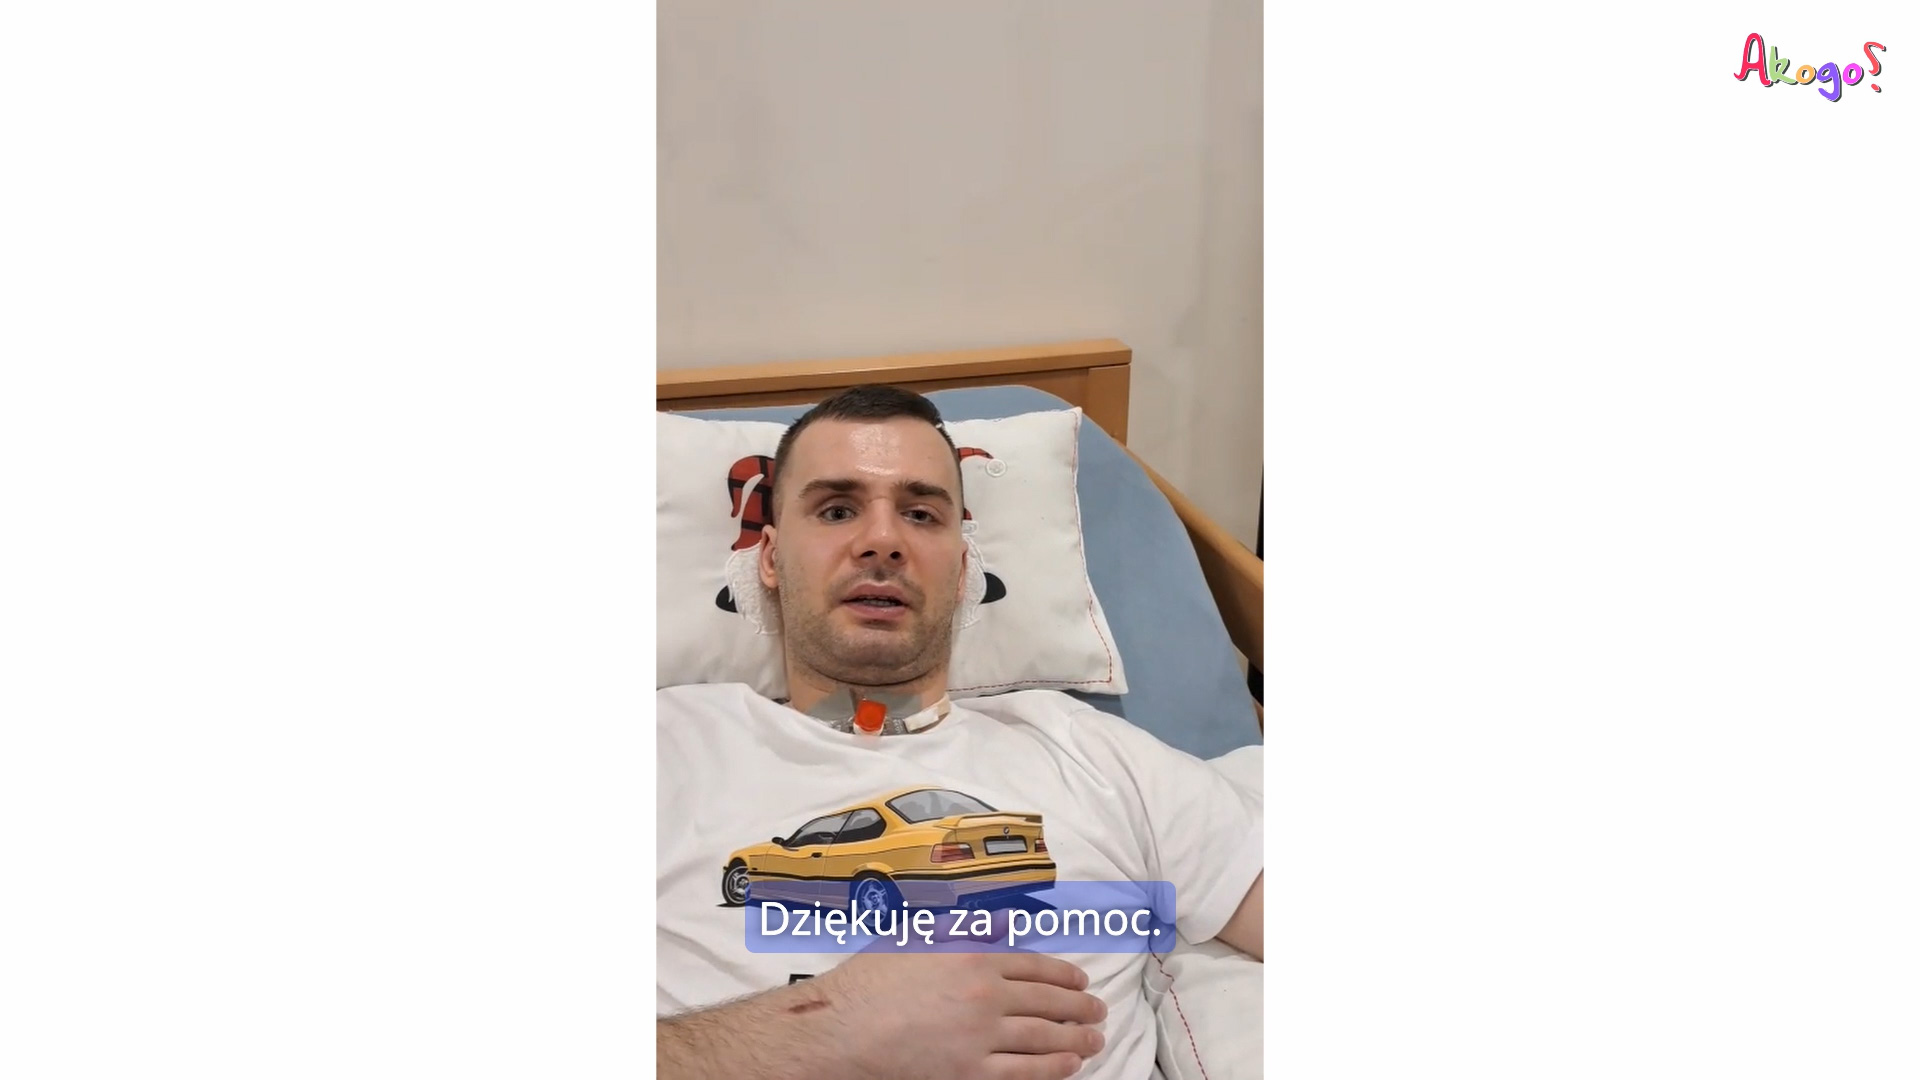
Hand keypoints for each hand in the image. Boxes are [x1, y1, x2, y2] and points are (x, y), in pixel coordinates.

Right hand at [815, 938, 1107, 1079]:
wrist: (842, 1029)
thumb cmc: (870, 982)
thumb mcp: (917, 938)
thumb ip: (966, 929)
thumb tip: (1005, 923)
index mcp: (974, 957)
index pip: (1034, 965)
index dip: (1064, 974)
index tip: (1081, 980)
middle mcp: (986, 995)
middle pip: (1047, 1001)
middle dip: (1079, 1006)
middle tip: (1097, 1010)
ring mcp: (981, 1037)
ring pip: (1044, 1037)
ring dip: (1076, 1038)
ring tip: (1095, 1039)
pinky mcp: (970, 1073)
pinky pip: (1024, 1072)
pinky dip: (1053, 1068)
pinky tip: (1071, 1065)